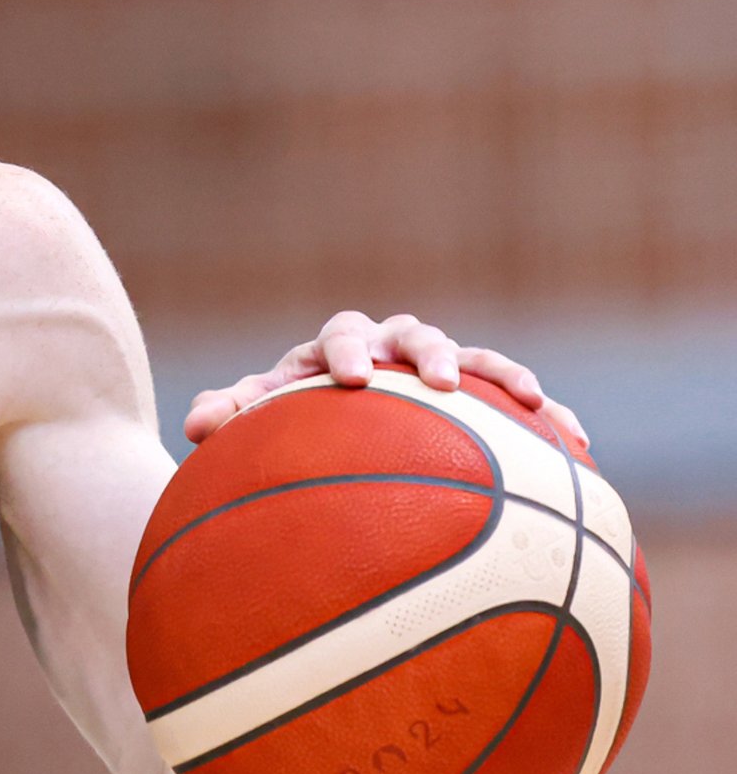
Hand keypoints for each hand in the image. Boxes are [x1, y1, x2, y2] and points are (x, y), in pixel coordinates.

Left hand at [184, 311, 583, 450]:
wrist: (328, 414)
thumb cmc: (288, 417)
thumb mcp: (256, 417)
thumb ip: (228, 413)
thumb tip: (195, 425)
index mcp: (334, 346)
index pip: (338, 335)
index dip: (345, 351)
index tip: (350, 379)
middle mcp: (389, 346)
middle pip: (413, 333)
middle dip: (427, 351)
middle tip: (437, 380)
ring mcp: (435, 364)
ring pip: (474, 356)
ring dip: (499, 373)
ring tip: (529, 399)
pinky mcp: (477, 392)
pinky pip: (514, 397)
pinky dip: (544, 411)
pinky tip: (578, 440)